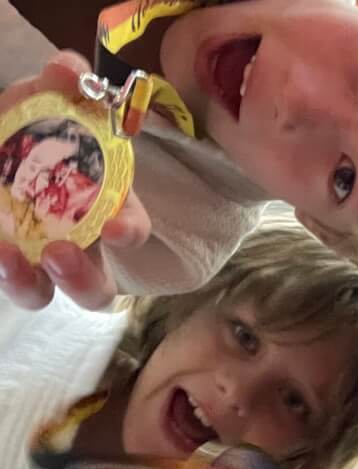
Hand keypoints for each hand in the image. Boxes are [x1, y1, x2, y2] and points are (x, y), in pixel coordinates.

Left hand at [0, 51, 149, 310]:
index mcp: (104, 211)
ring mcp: (31, 260)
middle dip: (80, 279)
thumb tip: (68, 70)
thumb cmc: (35, 125)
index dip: (129, 232)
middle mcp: (74, 247)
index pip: (129, 231)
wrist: (2, 140)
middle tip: (59, 254)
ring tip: (7, 255)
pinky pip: (5, 271)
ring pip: (39, 294)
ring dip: (26, 282)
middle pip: (93, 291)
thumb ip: (62, 85)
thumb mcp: (47, 99)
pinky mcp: (5, 256)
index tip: (116, 228)